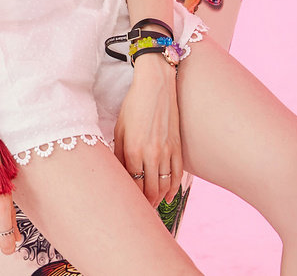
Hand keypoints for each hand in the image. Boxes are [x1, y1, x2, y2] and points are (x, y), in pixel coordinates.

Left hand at [113, 54, 182, 206]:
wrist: (156, 85)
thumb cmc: (134, 104)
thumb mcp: (120, 126)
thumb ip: (118, 150)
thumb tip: (118, 170)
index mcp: (132, 149)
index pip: (132, 182)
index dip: (130, 196)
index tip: (127, 203)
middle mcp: (150, 154)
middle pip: (149, 189)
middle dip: (144, 203)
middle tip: (140, 211)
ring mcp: (166, 152)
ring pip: (163, 186)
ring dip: (157, 199)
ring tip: (152, 207)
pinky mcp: (177, 148)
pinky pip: (176, 175)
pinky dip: (173, 189)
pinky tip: (168, 197)